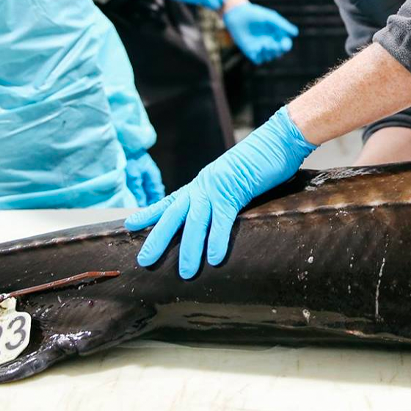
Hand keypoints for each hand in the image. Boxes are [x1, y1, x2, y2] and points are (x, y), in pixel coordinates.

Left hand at [126, 107, 317, 277]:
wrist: (279, 138)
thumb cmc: (263, 158)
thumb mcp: (237, 178)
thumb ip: (226, 194)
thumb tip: (223, 212)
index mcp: (203, 181)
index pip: (171, 200)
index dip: (151, 213)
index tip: (131, 224)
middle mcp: (204, 183)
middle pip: (174, 214)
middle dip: (158, 238)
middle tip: (144, 261)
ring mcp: (217, 186)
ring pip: (195, 221)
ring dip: (189, 249)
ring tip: (186, 272)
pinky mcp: (236, 189)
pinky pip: (222, 219)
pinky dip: (216, 239)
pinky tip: (213, 259)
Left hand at [224, 2, 298, 63]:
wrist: (237, 15)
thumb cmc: (255, 14)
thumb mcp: (271, 18)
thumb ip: (283, 25)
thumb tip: (295, 33)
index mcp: (275, 35)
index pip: (285, 44)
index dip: (286, 45)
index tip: (283, 43)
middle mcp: (269, 42)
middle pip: (278, 53)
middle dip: (278, 50)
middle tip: (273, 44)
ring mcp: (259, 48)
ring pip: (269, 57)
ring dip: (269, 52)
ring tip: (264, 44)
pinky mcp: (250, 52)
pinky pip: (259, 60)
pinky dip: (260, 56)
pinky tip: (258, 47)